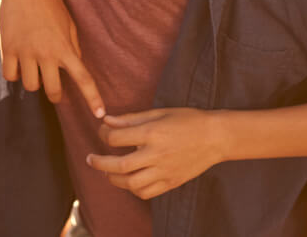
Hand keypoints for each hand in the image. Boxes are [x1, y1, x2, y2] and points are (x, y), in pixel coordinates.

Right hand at [0, 0, 104, 116]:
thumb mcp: (69, 24)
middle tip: (55, 90)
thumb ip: (73, 47)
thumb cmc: (51, 2)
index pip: (84, 79)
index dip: (93, 99)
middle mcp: (47, 54)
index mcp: (66, 48)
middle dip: (56, 94)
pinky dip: (14, 74)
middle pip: (53, 92)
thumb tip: (75, 65)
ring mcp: (26, 53)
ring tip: (33, 68)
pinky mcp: (8, 49)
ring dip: (33, 81)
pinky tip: (17, 64)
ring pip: (30, 86)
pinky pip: (10, 76)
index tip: (100, 114)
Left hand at [87, 108, 225, 198]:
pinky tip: (129, 180)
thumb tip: (107, 120)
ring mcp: (164, 171)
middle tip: (90, 159)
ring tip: (108, 171)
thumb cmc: (188, 120)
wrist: (216, 137)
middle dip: (100, 163)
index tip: (102, 132)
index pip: (117, 138)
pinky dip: (133, 189)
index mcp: (152, 133)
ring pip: (131, 183)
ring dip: (114, 178)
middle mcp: (156, 154)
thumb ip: (131, 119)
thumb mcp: (160, 113)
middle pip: (119, 165)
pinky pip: (146, 193)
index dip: (103, 134)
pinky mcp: (171, 182)